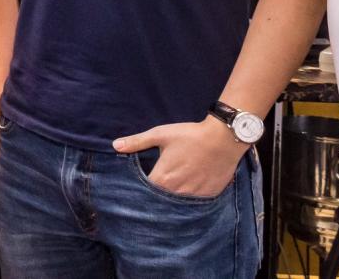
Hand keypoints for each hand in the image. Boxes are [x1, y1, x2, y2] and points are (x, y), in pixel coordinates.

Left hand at [113, 120, 247, 197]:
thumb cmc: (189, 136)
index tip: (139, 186)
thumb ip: (137, 142)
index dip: (141, 190)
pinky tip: (189, 188)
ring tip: (172, 189)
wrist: (223, 139)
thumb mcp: (160, 135)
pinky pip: (196, 203)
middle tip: (155, 189)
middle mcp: (178, 192)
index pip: (145, 192)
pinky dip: (190, 198)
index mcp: (163, 179)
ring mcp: (195, 196)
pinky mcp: (209, 195)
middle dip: (156, 196)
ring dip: (173, 198)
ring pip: (179, 203)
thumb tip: (115, 145)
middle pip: (162, 200)